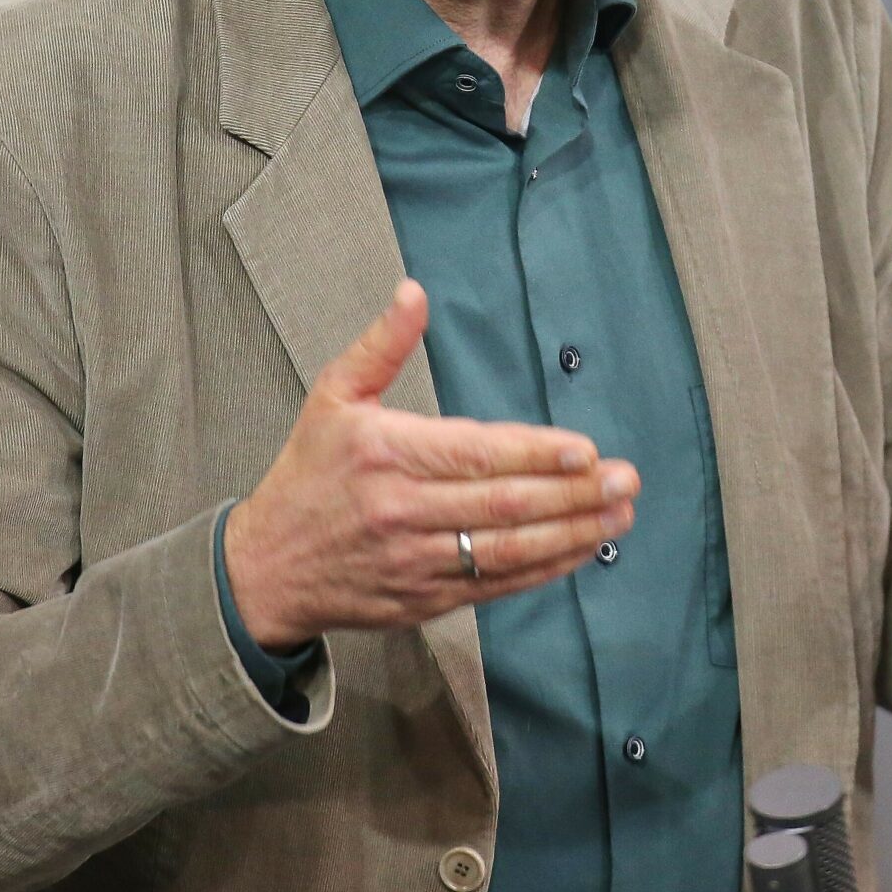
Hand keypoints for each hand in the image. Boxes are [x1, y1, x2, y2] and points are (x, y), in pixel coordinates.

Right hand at [222, 278, 637, 648]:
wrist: (266, 568)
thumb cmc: (306, 475)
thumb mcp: (332, 396)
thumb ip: (382, 345)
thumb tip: (415, 293)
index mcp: (386, 454)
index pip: (477, 454)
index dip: (537, 454)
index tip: (586, 449)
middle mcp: (404, 511)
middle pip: (505, 504)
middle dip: (574, 493)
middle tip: (625, 480)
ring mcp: (417, 561)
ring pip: (509, 549)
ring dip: (572, 533)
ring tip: (619, 515)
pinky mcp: (426, 598)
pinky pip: (497, 584)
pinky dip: (544, 569)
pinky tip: (581, 549)